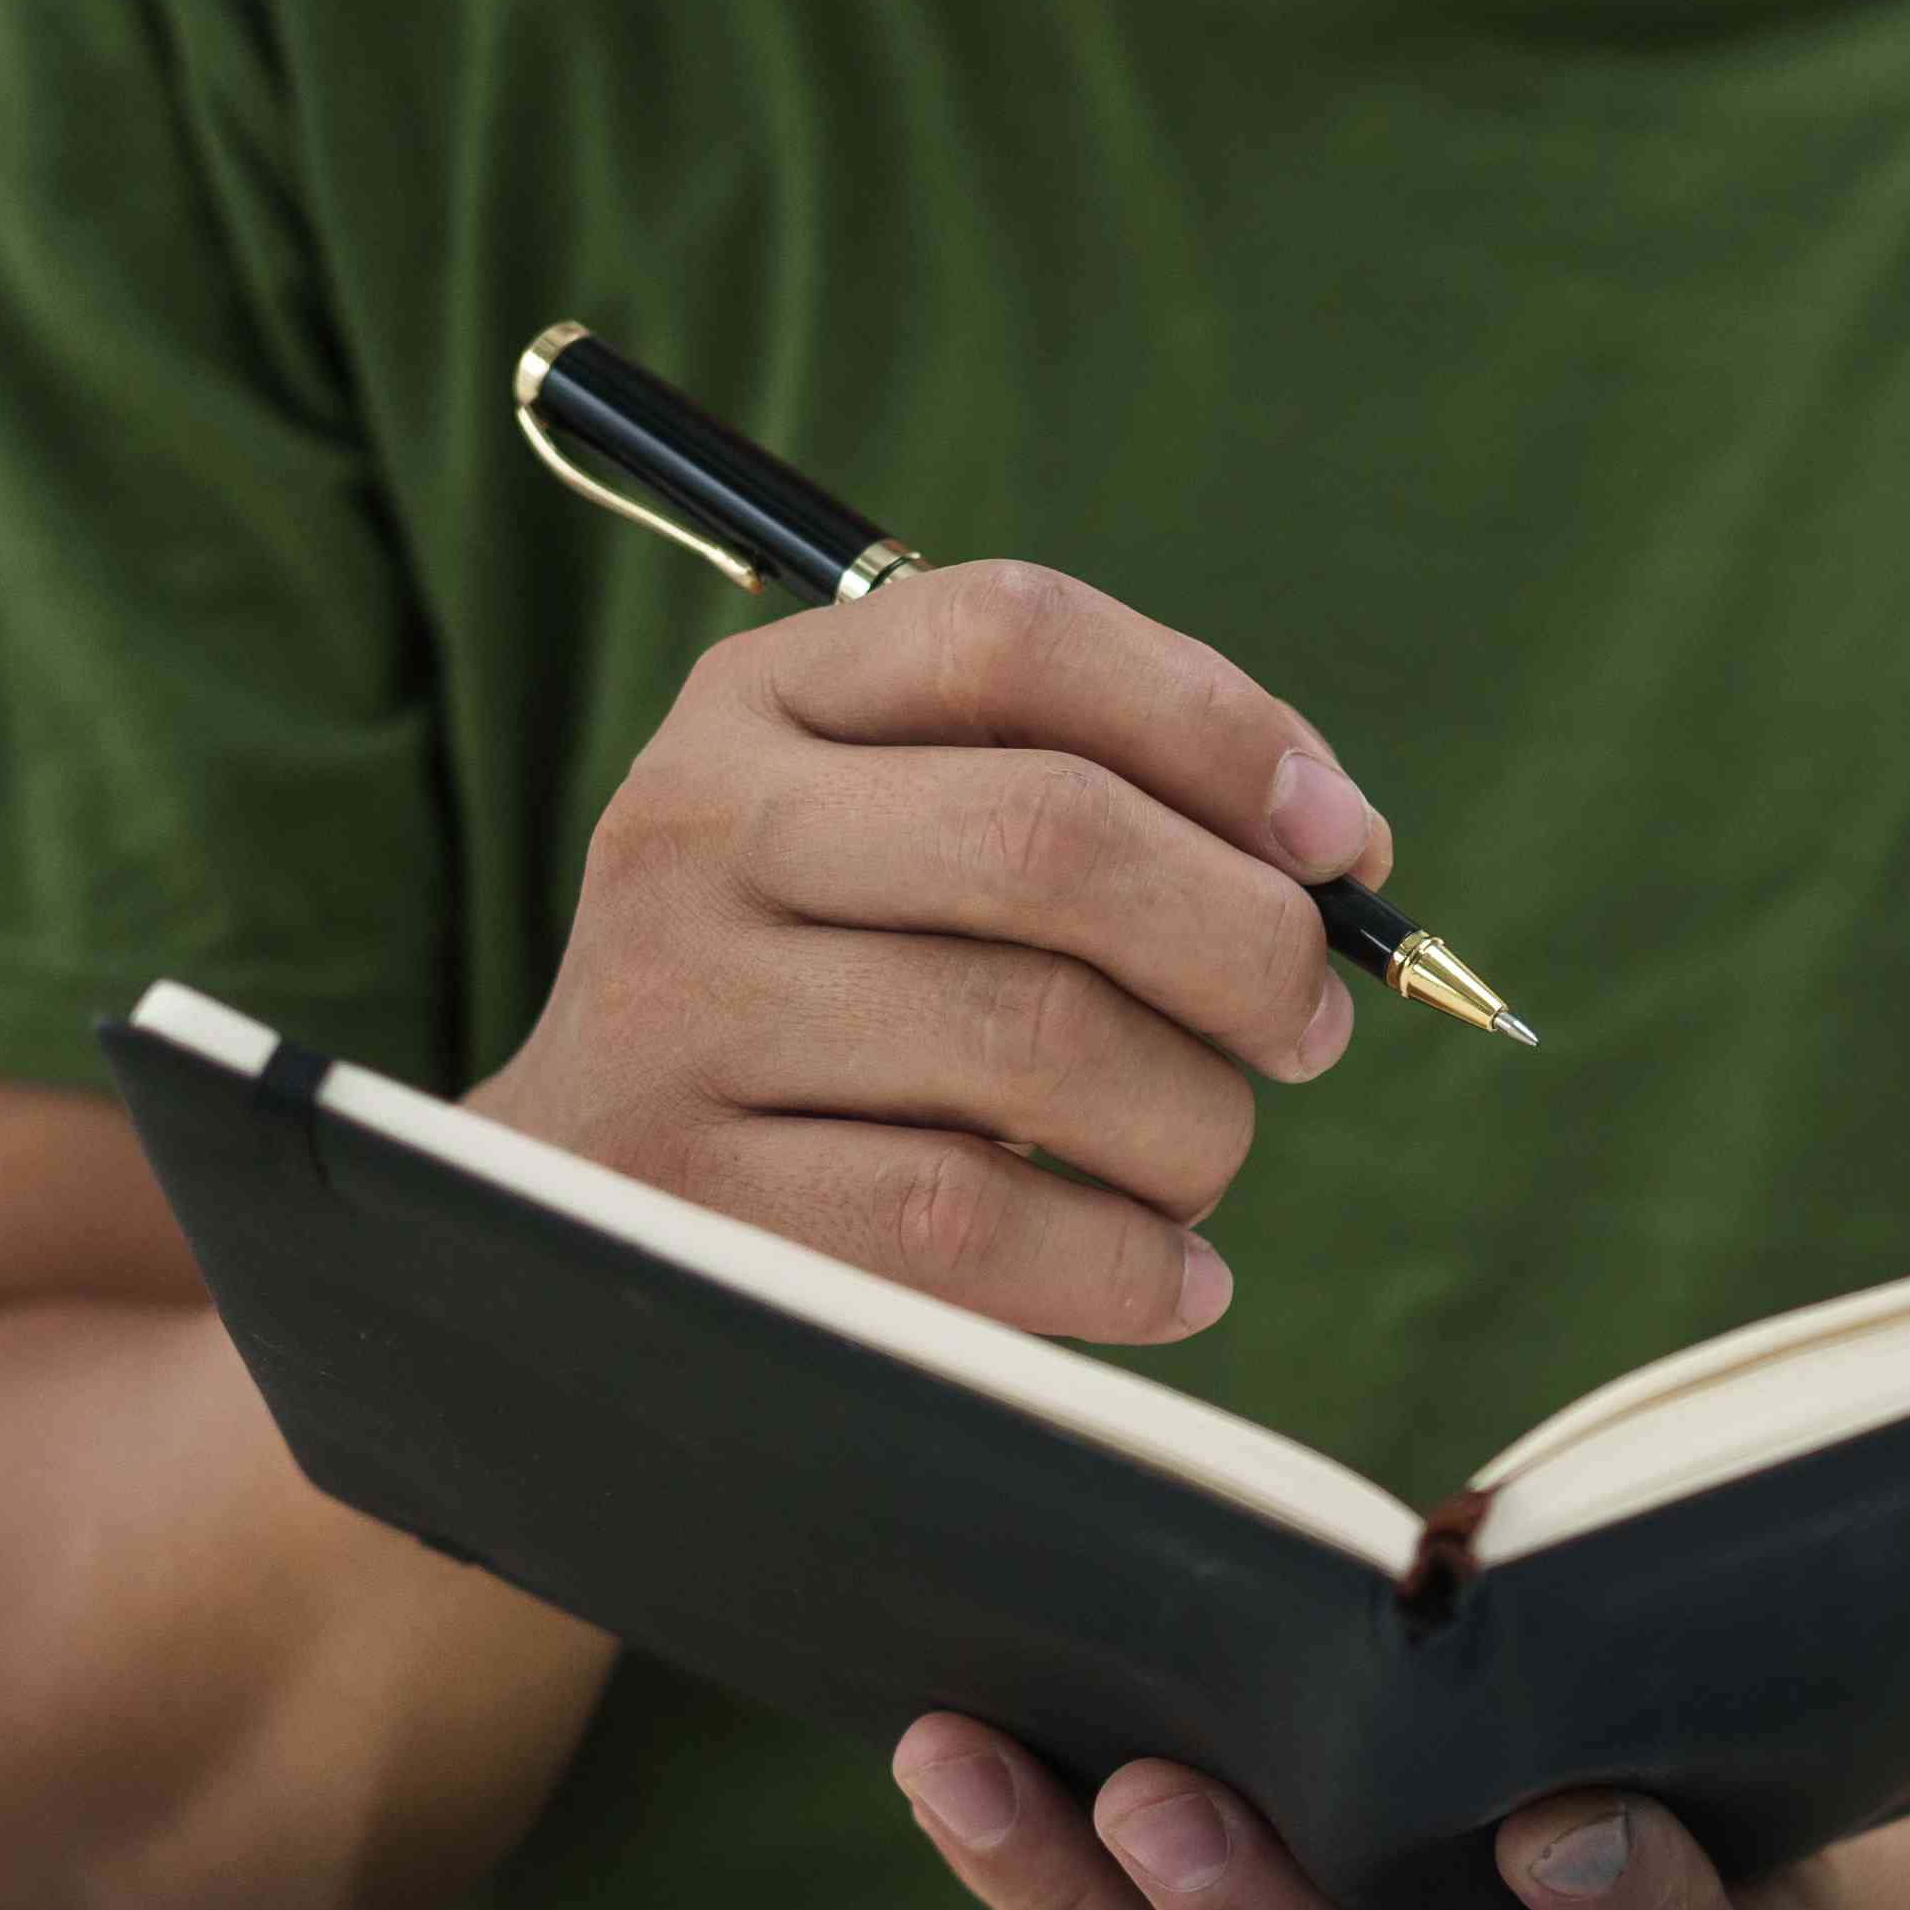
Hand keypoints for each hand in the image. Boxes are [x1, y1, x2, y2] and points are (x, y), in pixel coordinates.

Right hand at [469, 564, 1397, 1342]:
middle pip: (1048, 834)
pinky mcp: (699, 1196)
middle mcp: (702, 827)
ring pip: (1036, 1034)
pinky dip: (1129, 1259)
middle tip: (1301, 1025)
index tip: (1340, 841)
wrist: (570, 1197)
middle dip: (1241, 939)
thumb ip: (1089, 794)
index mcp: (764, 700)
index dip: (1218, 723)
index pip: (1016, 632)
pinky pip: (979, 1217)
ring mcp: (682, 1012)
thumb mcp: (893, 839)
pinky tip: (1176, 1276)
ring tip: (1206, 1153)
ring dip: (1195, 1116)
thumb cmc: (815, 1003)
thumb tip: (1337, 844)